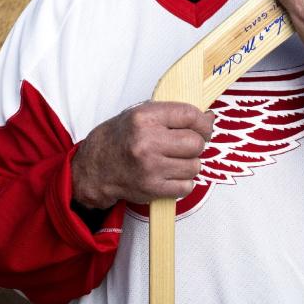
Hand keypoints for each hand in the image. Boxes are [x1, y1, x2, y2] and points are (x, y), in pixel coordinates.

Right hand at [71, 102, 213, 208]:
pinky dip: (183, 181)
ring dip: (190, 164)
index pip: (189, 115)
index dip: (203, 121)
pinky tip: (170, 174)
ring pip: (194, 166)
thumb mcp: (140, 115)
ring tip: (174, 160)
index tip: (204, 125)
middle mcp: (147, 142)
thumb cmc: (120, 138)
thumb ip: (173, 114)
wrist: (95, 167)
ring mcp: (150, 167)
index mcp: (144, 118)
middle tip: (188, 144)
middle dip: (197, 144)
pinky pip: (187, 186)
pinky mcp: (152, 189)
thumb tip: (208, 118)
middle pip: (196, 143)